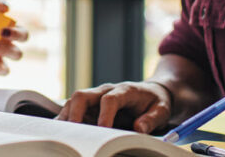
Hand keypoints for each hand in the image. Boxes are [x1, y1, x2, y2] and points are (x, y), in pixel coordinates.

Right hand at [55, 81, 171, 133]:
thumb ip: (152, 119)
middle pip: (83, 96)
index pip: (110, 99)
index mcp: (125, 90)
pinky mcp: (90, 105)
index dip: (105, 114)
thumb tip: (138, 128)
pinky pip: (73, 109)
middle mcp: (106, 91)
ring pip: (74, 102)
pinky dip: (66, 120)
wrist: (151, 92)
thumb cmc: (155, 102)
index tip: (103, 129)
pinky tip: (62, 133)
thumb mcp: (162, 110)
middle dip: (75, 113)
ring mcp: (95, 97)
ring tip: (62, 135)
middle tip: (73, 132)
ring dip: (66, 117)